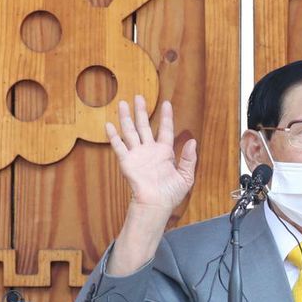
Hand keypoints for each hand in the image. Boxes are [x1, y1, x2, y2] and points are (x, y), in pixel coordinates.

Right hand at [106, 95, 197, 214]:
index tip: (167, 103)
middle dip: (141, 111)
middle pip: (144, 126)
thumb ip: (189, 158)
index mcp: (165, 152)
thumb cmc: (171, 194)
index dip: (166, 117)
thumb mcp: (186, 176)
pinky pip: (119, 146)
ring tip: (123, 103)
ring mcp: (138, 155)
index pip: (166, 130)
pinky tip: (109, 125)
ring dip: (127, 118)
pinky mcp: (127, 162)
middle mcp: (150, 150)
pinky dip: (113, 136)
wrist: (156, 205)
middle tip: (139, 97)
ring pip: (131, 132)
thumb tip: (192, 141)